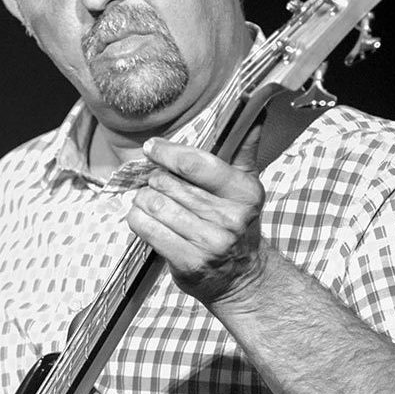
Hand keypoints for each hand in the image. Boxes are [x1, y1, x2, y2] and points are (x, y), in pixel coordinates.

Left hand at [128, 126, 265, 305]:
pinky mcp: (188, 263)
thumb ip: (244, 151)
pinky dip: (138, 220)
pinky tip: (145, 218)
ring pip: (154, 205)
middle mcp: (229, 219)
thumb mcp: (246, 188)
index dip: (167, 152)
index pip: (196, 164)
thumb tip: (256, 115)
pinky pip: (147, 229)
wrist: (242, 277)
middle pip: (168, 184)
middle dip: (155, 179)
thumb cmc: (237, 227)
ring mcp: (209, 243)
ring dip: (144, 200)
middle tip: (154, 183)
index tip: (152, 148)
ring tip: (150, 201)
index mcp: (245, 193)